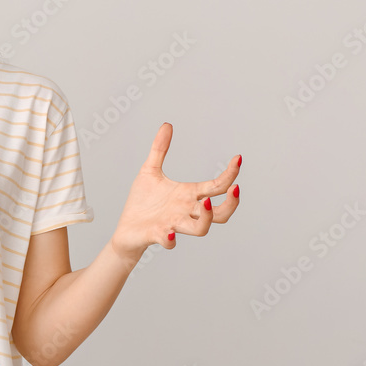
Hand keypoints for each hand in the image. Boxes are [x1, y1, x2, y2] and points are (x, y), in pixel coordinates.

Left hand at [111, 122, 241, 263]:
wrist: (127, 228)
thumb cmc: (142, 202)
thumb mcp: (150, 171)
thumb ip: (160, 149)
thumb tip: (167, 124)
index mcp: (188, 195)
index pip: (216, 187)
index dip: (230, 174)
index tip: (238, 158)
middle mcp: (186, 211)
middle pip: (220, 214)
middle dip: (231, 203)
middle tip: (235, 188)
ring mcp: (173, 224)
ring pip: (200, 228)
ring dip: (206, 217)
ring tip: (206, 202)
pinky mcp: (156, 235)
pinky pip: (169, 241)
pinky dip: (170, 238)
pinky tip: (169, 232)